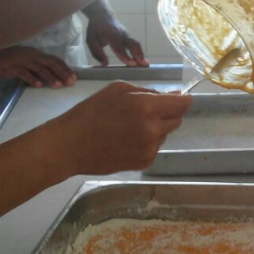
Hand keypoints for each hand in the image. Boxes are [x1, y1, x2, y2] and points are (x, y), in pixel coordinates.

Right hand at [0, 46, 75, 87]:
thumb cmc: (14, 59)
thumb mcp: (29, 61)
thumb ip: (40, 67)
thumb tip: (55, 77)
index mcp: (38, 54)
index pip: (55, 60)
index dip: (65, 68)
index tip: (74, 77)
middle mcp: (33, 56)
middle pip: (50, 64)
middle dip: (62, 73)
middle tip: (70, 83)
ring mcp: (24, 61)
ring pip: (39, 69)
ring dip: (50, 77)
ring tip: (58, 86)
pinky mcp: (13, 67)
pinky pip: (24, 73)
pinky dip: (32, 79)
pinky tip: (38, 86)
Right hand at [48, 82, 191, 174]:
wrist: (70, 145)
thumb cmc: (91, 112)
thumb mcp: (118, 90)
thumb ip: (149, 92)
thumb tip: (174, 95)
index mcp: (146, 108)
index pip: (182, 104)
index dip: (183, 99)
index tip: (180, 97)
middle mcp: (152, 130)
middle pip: (177, 120)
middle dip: (167, 113)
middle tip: (144, 111)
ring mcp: (149, 149)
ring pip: (165, 134)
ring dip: (156, 128)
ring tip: (129, 127)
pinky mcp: (143, 163)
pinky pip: (155, 148)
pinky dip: (147, 142)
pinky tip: (126, 140)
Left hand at [86, 16, 147, 66]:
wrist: (103, 15)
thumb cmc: (96, 29)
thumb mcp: (91, 40)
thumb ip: (97, 53)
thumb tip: (105, 65)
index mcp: (111, 35)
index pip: (119, 47)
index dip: (126, 55)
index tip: (132, 64)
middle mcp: (121, 34)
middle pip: (132, 44)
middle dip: (138, 55)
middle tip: (144, 65)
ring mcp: (127, 34)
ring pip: (136, 44)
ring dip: (141, 54)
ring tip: (145, 65)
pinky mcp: (129, 36)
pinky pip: (136, 44)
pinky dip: (140, 52)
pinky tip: (142, 61)